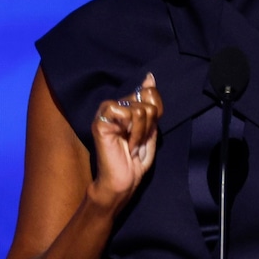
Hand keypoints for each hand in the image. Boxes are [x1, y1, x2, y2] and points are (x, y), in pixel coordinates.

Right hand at [90, 73, 162, 206]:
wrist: (123, 182)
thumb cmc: (135, 160)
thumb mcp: (151, 129)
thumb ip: (151, 104)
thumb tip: (150, 77)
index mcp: (127, 106)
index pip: (150, 92)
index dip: (157, 111)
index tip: (148, 131)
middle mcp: (116, 106)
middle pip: (147, 99)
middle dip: (150, 125)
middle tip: (138, 141)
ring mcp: (106, 113)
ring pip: (140, 109)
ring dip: (142, 133)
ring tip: (133, 145)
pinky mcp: (100, 122)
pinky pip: (127, 114)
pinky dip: (133, 132)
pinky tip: (126, 144)